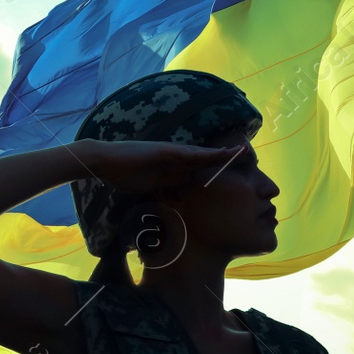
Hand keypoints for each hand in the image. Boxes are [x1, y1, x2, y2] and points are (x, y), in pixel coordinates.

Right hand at [76, 139, 245, 194]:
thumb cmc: (123, 174)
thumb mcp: (151, 187)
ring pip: (203, 154)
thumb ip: (166, 191)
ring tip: (243, 152)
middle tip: (248, 155)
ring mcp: (171, 153)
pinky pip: (190, 153)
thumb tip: (179, 202)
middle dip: (226, 158)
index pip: (200, 168)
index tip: (234, 170)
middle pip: (206, 158)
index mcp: (172, 167)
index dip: (217, 168)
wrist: (105, 162)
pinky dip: (206, 154)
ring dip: (222, 154)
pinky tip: (220, 154)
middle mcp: (175, 157)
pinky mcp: (165, 151)